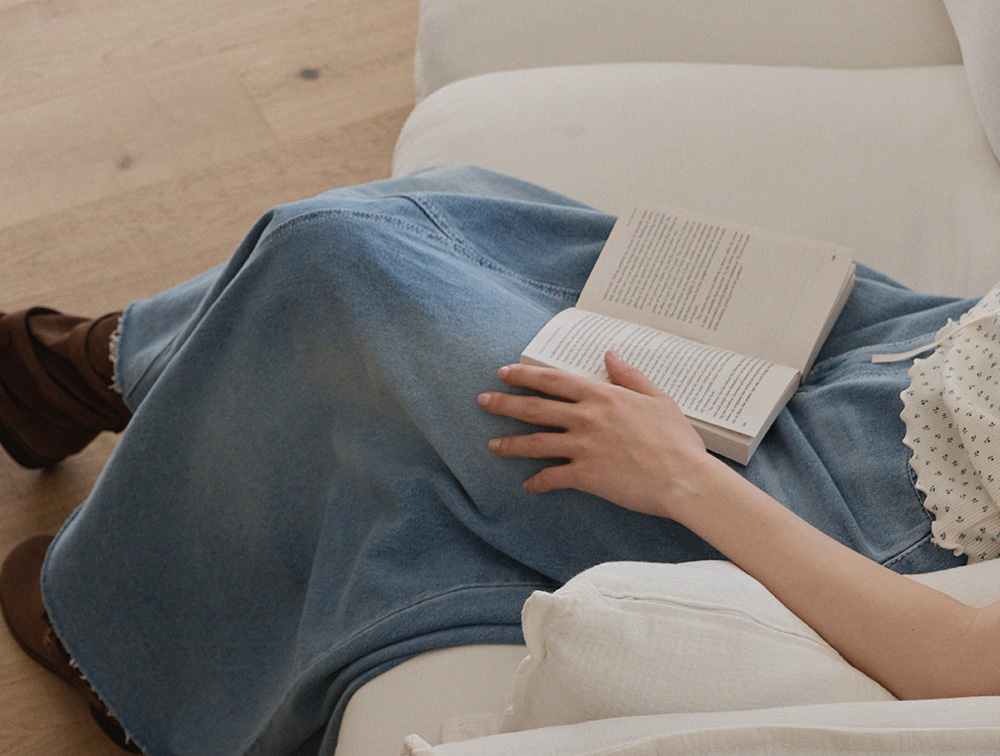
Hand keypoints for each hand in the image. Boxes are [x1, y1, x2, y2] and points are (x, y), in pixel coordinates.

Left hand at [477, 350, 721, 518]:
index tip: (505, 373)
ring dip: (511, 444)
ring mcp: (583, 447)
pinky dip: (538, 482)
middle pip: (534, 408)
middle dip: (504, 403)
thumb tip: (610, 354)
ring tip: (492, 446)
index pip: (553, 380)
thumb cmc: (677, 440)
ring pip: (536, 442)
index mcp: (602, 396)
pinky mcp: (586, 476)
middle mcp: (586, 418)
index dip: (525, 375)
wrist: (685, 478)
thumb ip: (630, 376)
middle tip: (483, 401)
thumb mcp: (657, 398)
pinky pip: (552, 478)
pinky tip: (528, 485)